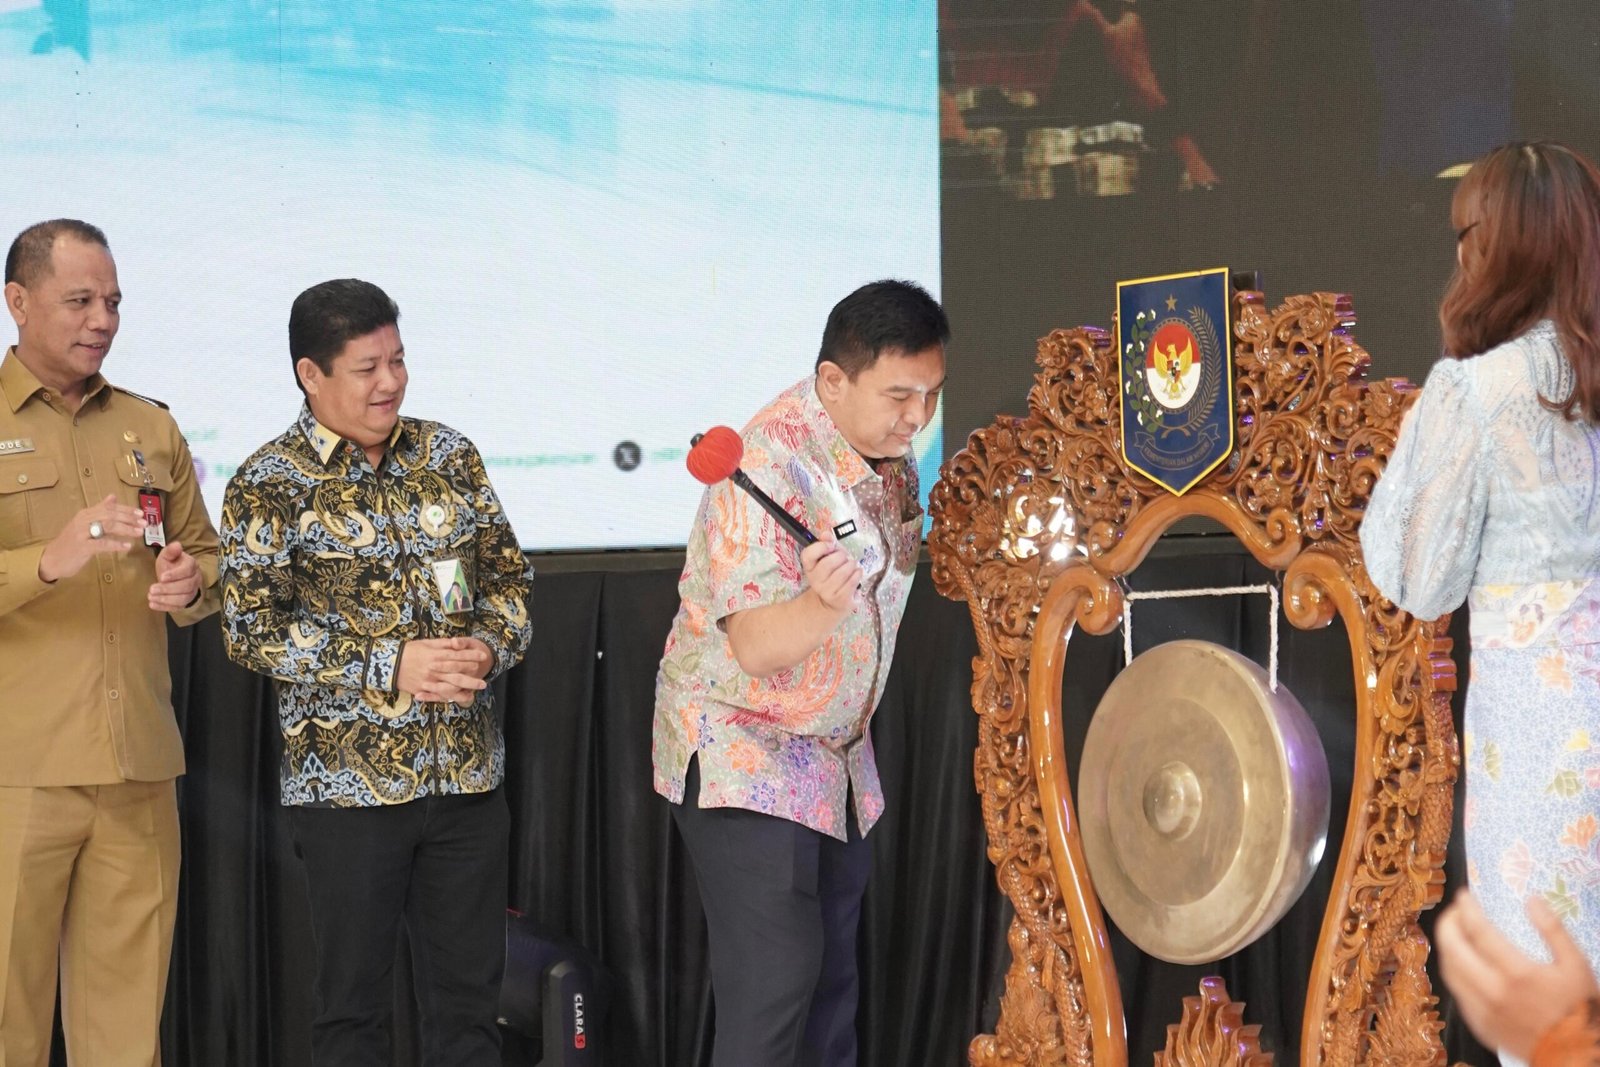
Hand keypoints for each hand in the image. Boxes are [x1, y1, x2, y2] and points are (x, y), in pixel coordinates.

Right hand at [38, 494, 143, 582]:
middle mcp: (83, 520)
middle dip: (129, 518)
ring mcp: (81, 533)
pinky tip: (126, 546)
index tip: (141, 513)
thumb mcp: (84, 524)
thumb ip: (99, 511)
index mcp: (85, 514)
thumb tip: (113, 496)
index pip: (109, 508)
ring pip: (107, 526)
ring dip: (126, 529)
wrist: (51, 559)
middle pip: (110, 515)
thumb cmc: (72, 542)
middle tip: (144, 523)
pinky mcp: (82, 547)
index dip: (126, 510)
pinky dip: (116, 544)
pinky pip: (102, 544)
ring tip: (139, 532)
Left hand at [148, 540, 200, 611]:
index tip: (162, 577)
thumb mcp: (167, 556)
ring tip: (150, 597)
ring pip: (183, 598)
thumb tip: (176, 545)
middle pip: (186, 586)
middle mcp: (195, 579)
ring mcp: (192, 592)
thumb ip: (170, 551)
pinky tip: (152, 605)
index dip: (175, 575)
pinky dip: (165, 607)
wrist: (176, 578)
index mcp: (191, 565)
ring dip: (166, 599)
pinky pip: (178, 607)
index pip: (187, 570)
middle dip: (168, 589)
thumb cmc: (170, 565)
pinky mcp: (186, 602)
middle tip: (151, 589)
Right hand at [396, 636, 491, 703]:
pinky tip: (461, 698)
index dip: (472, 656)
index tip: (483, 657)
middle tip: (484, 678)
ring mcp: (428, 681)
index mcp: (435, 655)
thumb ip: (443, 644)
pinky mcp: (422, 689)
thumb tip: (458, 643)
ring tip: (477, 689)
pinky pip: (438, 695)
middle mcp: (434, 669)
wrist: (388, 663)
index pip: (457, 656)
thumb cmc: (409, 651)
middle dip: (472, 675)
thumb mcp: (426, 643)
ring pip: (450, 685)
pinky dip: (451, 697)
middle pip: (456, 672)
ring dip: (465, 688)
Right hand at [800, 539, 860, 615]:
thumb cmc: (833, 574)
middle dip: (842, 556)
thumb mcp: (828, 557)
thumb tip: (826, 533)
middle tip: (845, 558)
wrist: (832, 603)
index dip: (821, 546)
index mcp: (809, 568)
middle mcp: (815, 581)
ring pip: (843, 571)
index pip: (808, 554)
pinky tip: (857, 573)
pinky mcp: (840, 599)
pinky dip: (858, 574)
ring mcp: (827, 592)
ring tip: (852, 566)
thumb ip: (827, 543)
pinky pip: (853, 581)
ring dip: (852, 565)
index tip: (831, 545)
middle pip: (829, 562)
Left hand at [1436, 890, 1599, 1060]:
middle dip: (1447, 923)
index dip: (1466, 908)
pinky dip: (1454, 972)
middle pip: (1452, 948)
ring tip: (1456, 934)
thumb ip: (1554, 930)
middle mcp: (1493, 992)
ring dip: (1447, 947)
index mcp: (1517, 974)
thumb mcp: (1577, 966)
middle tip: (1454, 912)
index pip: (1478, 931)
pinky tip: (1464, 964)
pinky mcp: (1480, 1026)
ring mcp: (1483, 1011)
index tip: (1464, 895)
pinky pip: (1457, 993)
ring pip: (1448, 971)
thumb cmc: (1580, 1009)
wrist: (1577, 1056)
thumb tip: (1532, 900)